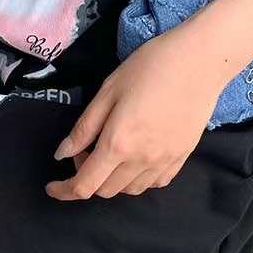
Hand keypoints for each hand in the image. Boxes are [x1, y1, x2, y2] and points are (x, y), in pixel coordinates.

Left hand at [46, 30, 225, 201]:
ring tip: (111, 151)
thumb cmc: (150, 67)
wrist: (200, 61)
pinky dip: (137, 179)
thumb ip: (84, 128)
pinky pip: (154, 183)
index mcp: (118, 144)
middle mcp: (141, 160)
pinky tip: (135, 158)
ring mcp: (164, 162)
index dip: (64, 191)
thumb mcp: (108, 91)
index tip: (53, 187)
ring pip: (130, 190)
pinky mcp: (181, 157)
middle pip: (105, 191)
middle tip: (86, 148)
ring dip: (112, 180)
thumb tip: (63, 154)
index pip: (84, 185)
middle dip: (87, 178)